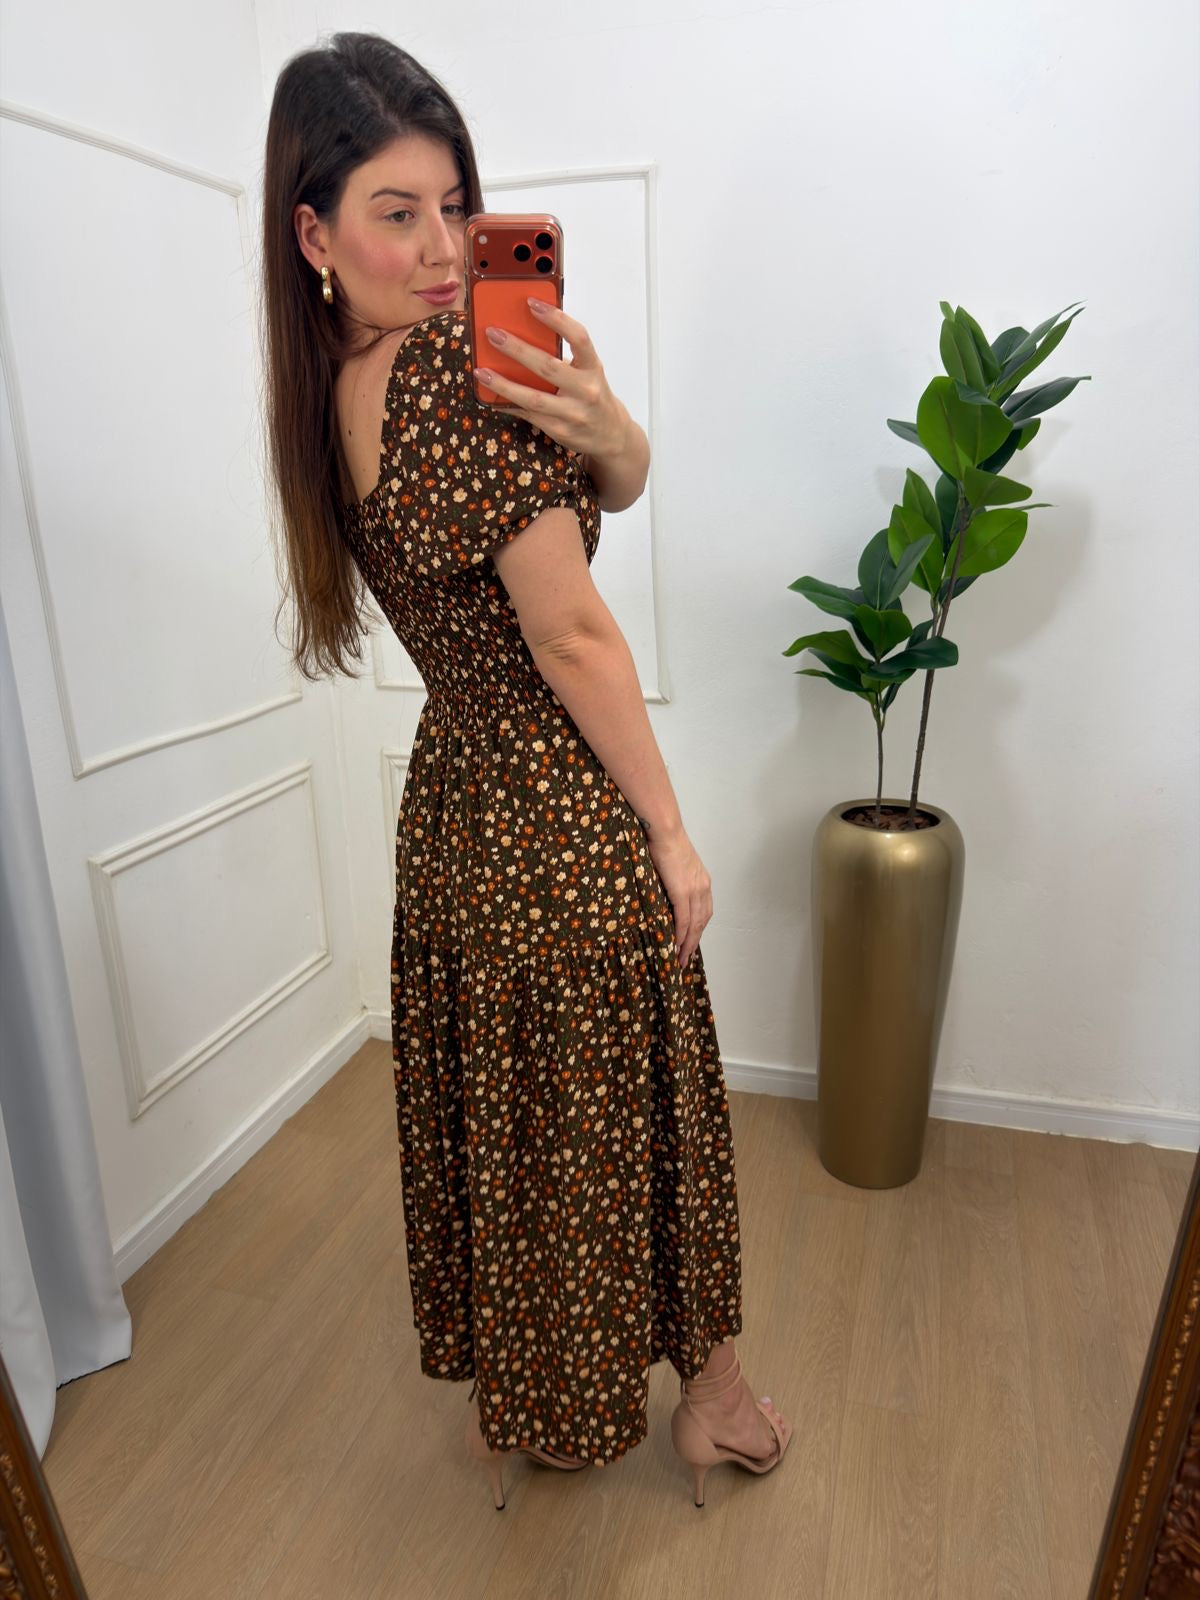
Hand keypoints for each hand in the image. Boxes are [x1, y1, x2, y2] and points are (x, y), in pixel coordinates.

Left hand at [476, 301, 627, 459]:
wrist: (610, 433)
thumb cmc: (592, 393)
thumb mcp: (587, 370)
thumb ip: (563, 355)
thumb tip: (523, 333)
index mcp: (593, 368)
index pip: (578, 337)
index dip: (556, 318)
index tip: (531, 303)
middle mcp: (586, 390)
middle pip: (548, 367)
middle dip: (517, 349)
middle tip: (493, 334)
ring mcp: (573, 413)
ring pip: (533, 398)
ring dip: (504, 384)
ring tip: (482, 372)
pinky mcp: (560, 430)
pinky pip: (529, 415)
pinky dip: (508, 404)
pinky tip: (491, 396)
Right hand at [643, 823, 713, 969]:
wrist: (665, 831)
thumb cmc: (666, 842)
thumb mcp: (676, 865)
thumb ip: (676, 881)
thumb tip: (666, 894)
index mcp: (703, 881)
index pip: (704, 912)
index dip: (698, 930)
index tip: (691, 943)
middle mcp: (703, 887)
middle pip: (702, 922)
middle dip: (694, 942)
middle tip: (685, 959)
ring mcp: (694, 890)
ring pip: (694, 925)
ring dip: (687, 944)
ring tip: (680, 958)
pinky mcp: (682, 892)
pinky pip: (683, 919)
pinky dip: (680, 934)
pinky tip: (675, 945)